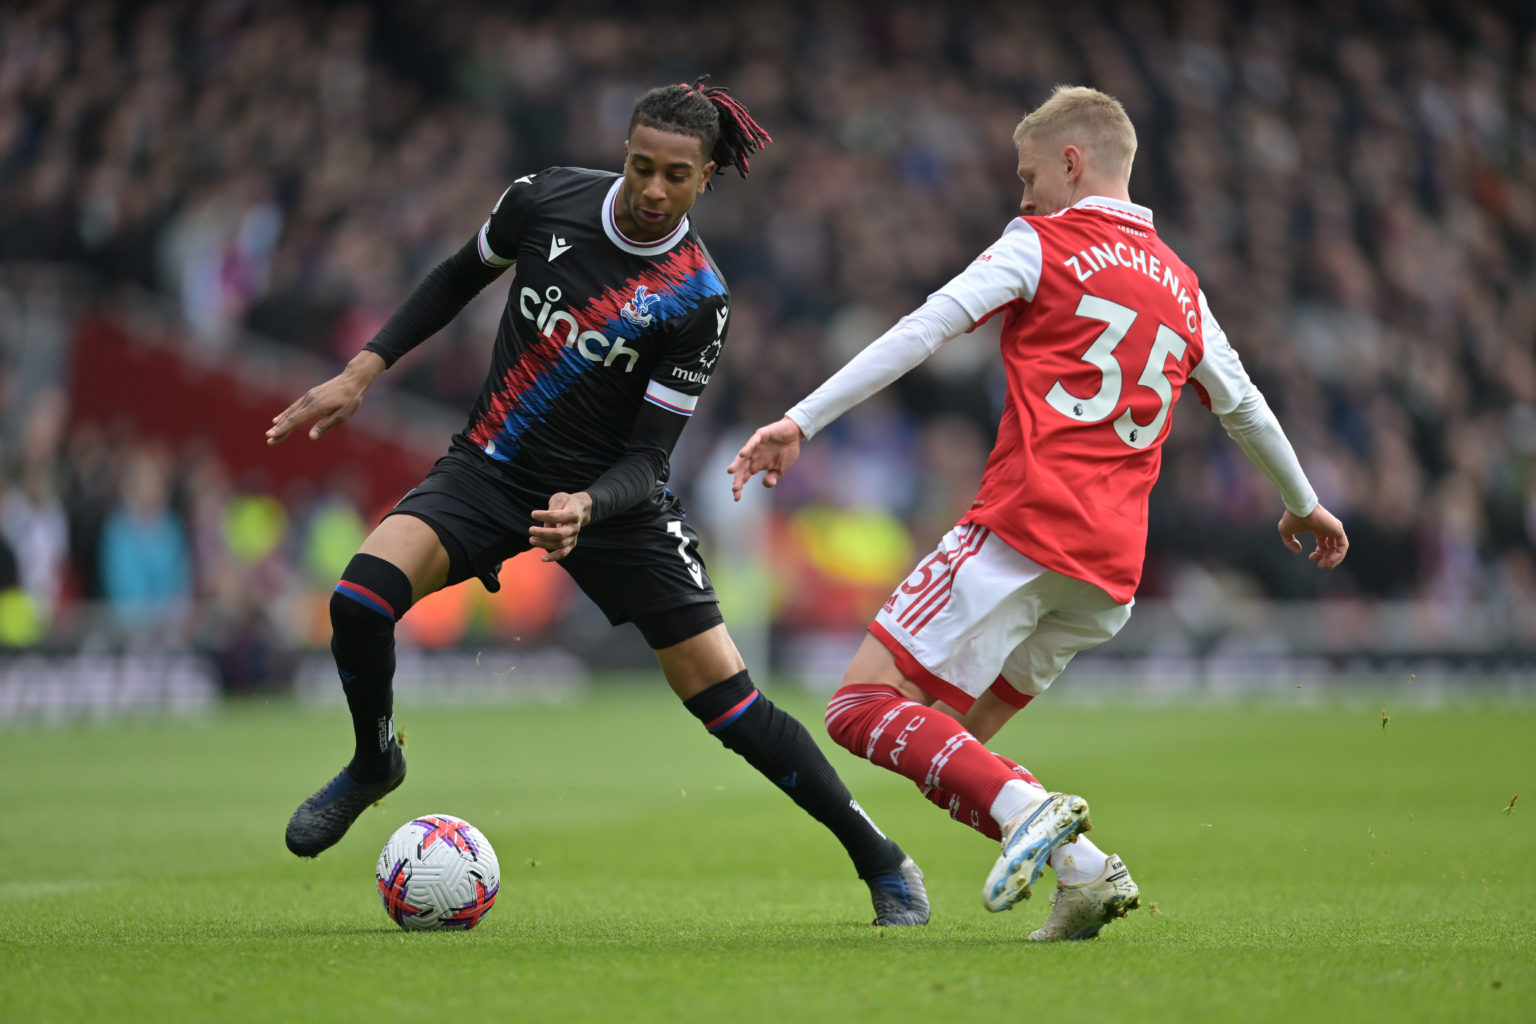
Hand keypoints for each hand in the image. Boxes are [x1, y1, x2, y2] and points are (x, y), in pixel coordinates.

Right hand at [265, 352, 384, 444]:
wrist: (352, 380)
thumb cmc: (350, 400)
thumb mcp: (342, 416)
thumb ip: (325, 426)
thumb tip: (311, 437)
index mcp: (317, 407)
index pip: (295, 420)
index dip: (283, 429)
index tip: (272, 436)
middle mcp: (309, 401)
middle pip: (291, 417)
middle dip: (279, 429)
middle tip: (269, 440)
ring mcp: (308, 397)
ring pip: (291, 412)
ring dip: (281, 423)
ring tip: (272, 432)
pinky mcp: (310, 395)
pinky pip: (295, 406)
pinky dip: (286, 414)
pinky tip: (279, 418)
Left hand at [529, 491, 592, 561]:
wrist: (579, 509)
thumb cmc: (566, 503)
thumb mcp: (559, 498)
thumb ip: (552, 509)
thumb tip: (546, 526)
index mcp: (573, 514)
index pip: (556, 517)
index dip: (544, 516)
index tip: (533, 514)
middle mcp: (575, 527)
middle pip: (559, 534)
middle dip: (543, 533)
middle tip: (531, 529)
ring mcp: (574, 536)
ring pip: (560, 544)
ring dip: (544, 544)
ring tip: (532, 540)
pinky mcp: (571, 543)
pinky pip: (563, 553)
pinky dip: (553, 557)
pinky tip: (542, 558)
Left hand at [727, 416, 804, 500]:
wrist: (795, 435)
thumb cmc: (787, 451)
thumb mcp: (781, 469)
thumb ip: (773, 477)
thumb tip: (767, 484)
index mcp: (757, 465)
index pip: (745, 476)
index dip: (740, 486)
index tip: (737, 498)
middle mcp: (753, 456)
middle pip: (741, 468)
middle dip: (738, 479)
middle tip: (735, 489)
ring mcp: (755, 446)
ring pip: (743, 456)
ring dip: (737, 463)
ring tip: (731, 471)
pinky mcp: (760, 435)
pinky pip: (752, 442)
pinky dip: (747, 448)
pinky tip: (742, 455)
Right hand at [1278, 502, 1348, 568]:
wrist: (1299, 507)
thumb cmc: (1292, 516)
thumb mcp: (1285, 532)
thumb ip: (1290, 543)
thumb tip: (1299, 551)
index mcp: (1318, 529)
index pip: (1323, 545)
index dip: (1318, 554)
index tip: (1311, 558)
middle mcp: (1328, 529)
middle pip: (1332, 548)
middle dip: (1326, 559)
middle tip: (1320, 566)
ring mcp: (1334, 529)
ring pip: (1340, 548)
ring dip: (1334, 559)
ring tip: (1326, 566)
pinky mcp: (1338, 530)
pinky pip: (1343, 546)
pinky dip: (1339, 555)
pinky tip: (1330, 560)